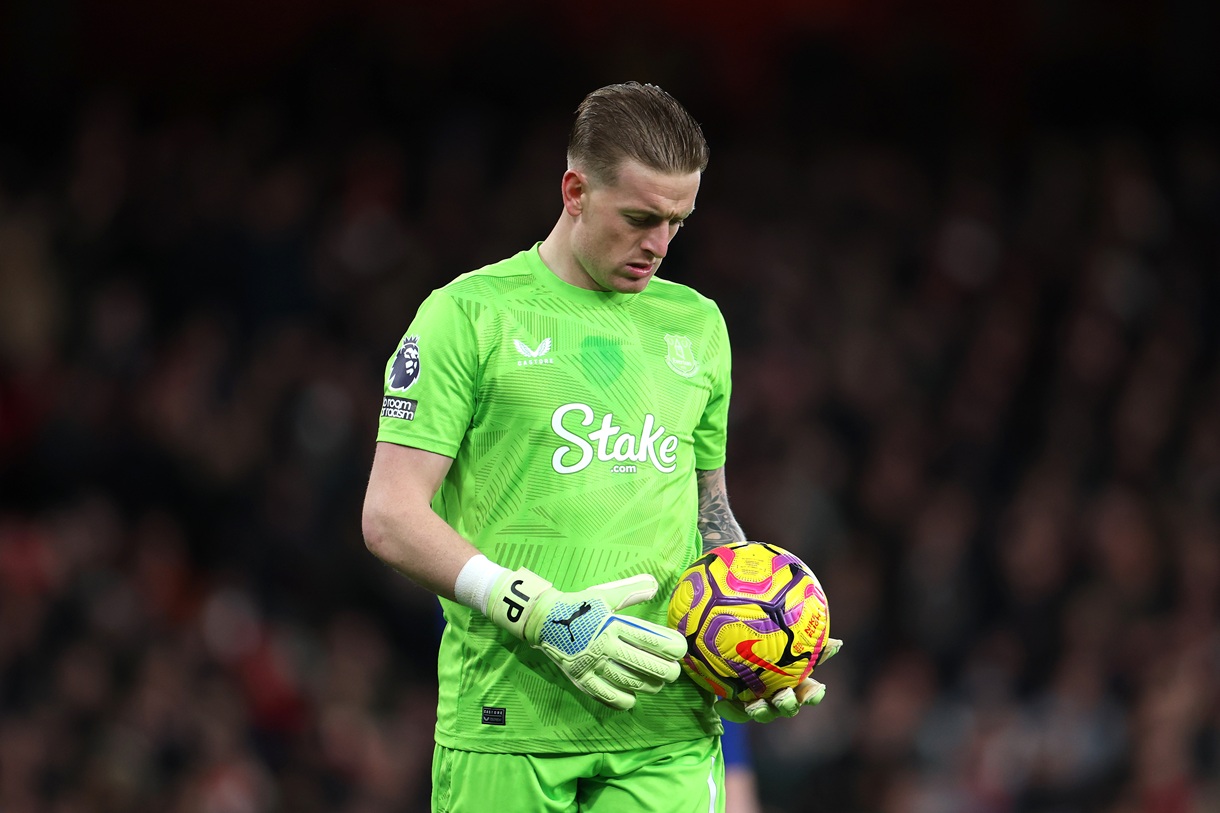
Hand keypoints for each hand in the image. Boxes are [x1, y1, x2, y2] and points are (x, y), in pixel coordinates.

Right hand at [487, 568, 687, 709]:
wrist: (544, 620)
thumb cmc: (579, 607)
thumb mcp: (604, 594)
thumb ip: (631, 591)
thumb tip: (655, 585)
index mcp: (613, 623)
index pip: (650, 638)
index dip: (671, 647)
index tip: (680, 649)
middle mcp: (604, 645)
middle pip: (644, 665)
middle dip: (666, 671)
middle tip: (674, 672)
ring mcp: (592, 664)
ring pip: (630, 682)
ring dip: (649, 686)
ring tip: (657, 684)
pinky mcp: (581, 679)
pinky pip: (607, 697)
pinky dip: (624, 700)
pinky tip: (632, 697)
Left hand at [716, 638, 841, 722]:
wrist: (724, 641)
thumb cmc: (757, 632)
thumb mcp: (774, 629)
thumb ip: (798, 630)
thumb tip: (834, 639)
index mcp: (793, 677)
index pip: (810, 689)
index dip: (815, 693)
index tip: (818, 690)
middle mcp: (779, 692)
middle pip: (789, 705)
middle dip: (789, 703)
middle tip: (783, 696)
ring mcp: (760, 700)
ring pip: (765, 713)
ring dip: (762, 711)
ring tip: (754, 706)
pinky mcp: (739, 706)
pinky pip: (737, 713)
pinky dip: (732, 711)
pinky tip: (721, 705)